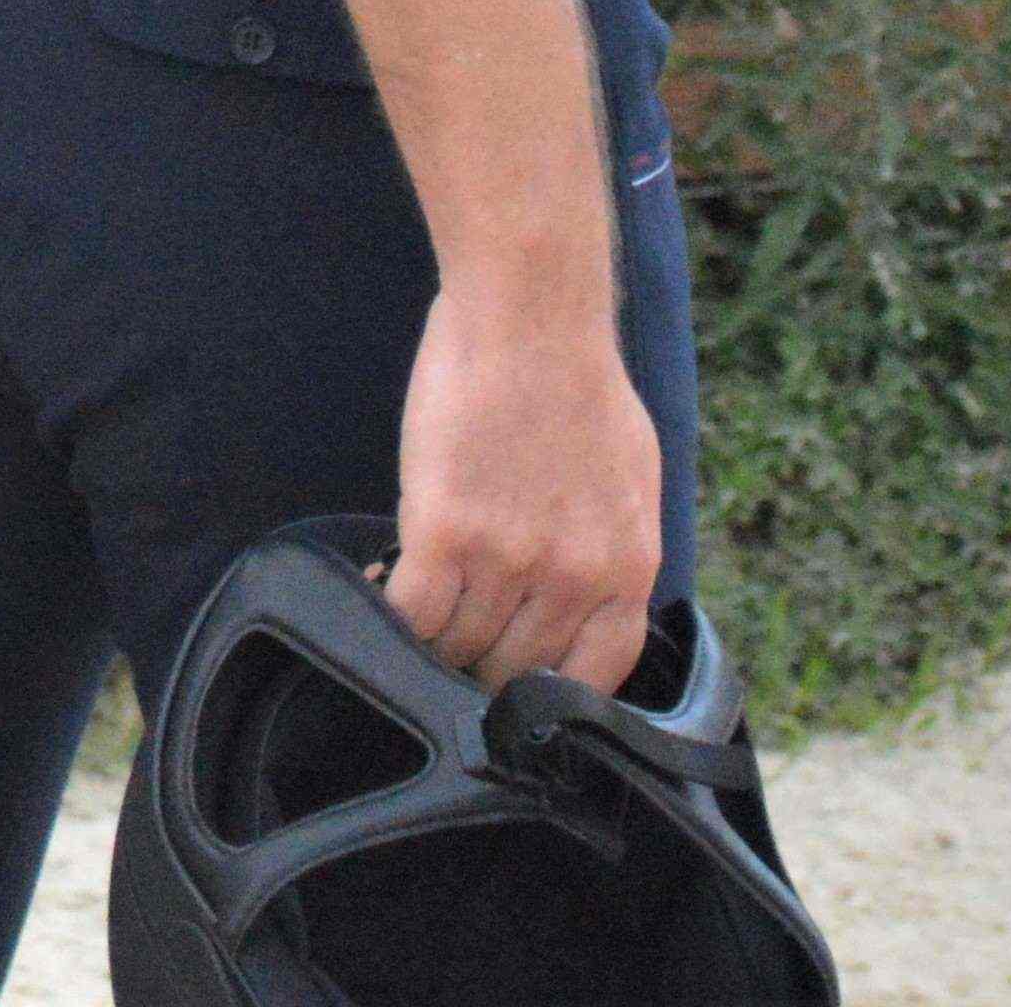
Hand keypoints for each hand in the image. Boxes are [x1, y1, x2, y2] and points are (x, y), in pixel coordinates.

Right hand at [386, 288, 660, 694]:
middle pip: (516, 671)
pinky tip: (379, 592)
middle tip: (455, 646)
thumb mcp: (631, 481)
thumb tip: (583, 601)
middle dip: (484, 667)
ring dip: (431, 642)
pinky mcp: (445, 531)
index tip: (515, 680)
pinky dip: (389, 615)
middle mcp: (573, 579)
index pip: (592, 681)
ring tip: (412, 616)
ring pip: (459, 648)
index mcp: (627, 571)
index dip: (548, 693)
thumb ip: (610, 553)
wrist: (531, 315)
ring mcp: (508, 559)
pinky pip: (410, 613)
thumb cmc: (579, 379)